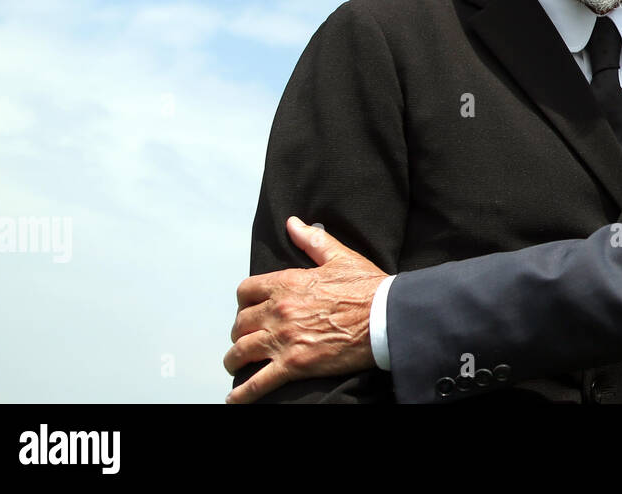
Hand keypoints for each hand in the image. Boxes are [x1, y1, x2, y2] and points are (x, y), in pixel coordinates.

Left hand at [223, 216, 384, 402]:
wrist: (386, 317)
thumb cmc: (367, 288)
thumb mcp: (340, 257)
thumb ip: (312, 240)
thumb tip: (293, 223)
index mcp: (287, 283)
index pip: (245, 292)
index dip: (244, 302)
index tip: (249, 309)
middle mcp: (279, 310)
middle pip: (239, 324)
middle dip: (240, 333)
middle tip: (247, 339)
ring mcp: (283, 339)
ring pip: (240, 352)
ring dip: (234, 360)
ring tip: (236, 366)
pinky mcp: (293, 365)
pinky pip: (257, 383)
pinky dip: (242, 394)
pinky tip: (234, 398)